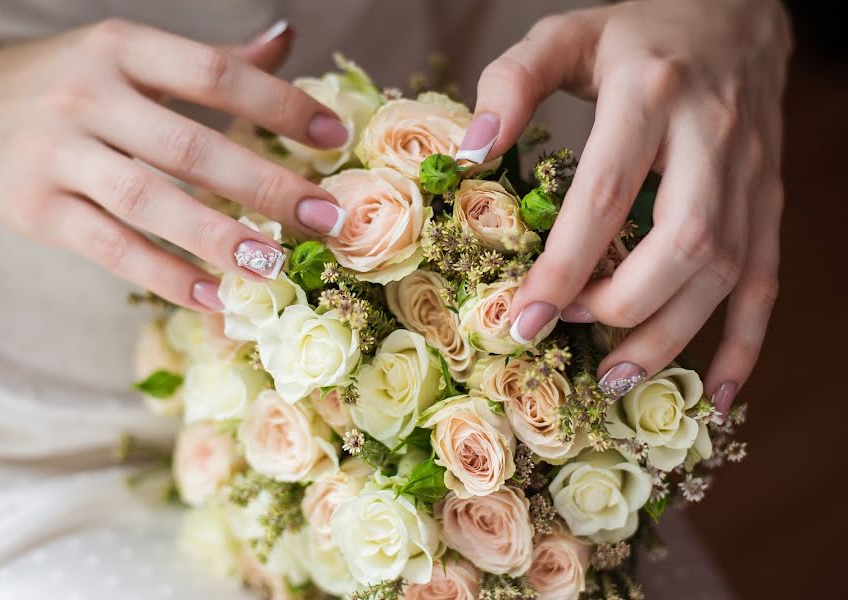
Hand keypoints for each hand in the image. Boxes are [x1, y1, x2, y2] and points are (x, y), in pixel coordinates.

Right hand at [0, 19, 348, 311]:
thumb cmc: (59, 84)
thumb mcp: (125, 56)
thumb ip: (206, 60)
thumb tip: (286, 39)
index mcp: (120, 49)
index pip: (213, 73)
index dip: (279, 104)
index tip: (333, 137)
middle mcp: (88, 97)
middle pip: (189, 146)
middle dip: (264, 185)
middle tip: (324, 218)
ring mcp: (59, 156)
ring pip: (149, 202)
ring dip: (217, 237)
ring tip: (274, 267)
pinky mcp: (39, 213)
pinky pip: (111, 249)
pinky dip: (165, 276)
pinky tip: (215, 297)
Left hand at [460, 0, 791, 410]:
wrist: (733, 9)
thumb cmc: (636, 31)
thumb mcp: (562, 36)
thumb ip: (510, 84)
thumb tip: (471, 154)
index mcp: (650, 94)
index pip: (605, 196)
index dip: (564, 267)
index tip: (522, 320)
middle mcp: (711, 136)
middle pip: (682, 244)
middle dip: (623, 307)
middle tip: (571, 337)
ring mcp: (750, 171)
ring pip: (726, 271)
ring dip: (673, 336)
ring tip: (619, 379)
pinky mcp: (769, 197)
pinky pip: (767, 279)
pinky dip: (745, 343)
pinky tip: (719, 394)